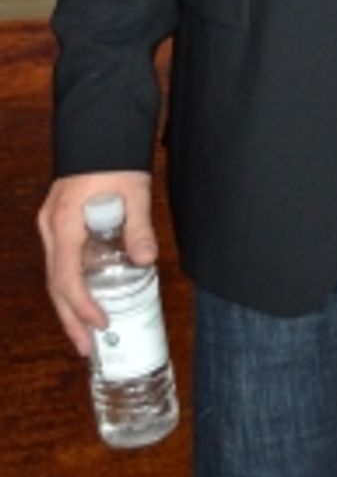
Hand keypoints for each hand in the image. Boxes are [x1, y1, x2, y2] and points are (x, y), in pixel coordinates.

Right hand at [37, 172, 156, 356]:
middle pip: (56, 283)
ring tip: (88, 333)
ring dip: (70, 305)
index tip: (101, 323)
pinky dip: (73, 284)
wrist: (101, 127)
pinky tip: (89, 297)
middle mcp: (52, 227)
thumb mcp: (134, 191)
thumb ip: (138, 226)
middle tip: (88, 348)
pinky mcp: (61, 222)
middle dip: (70, 318)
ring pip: (57, 274)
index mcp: (64, 223)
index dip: (81, 305)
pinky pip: (63, 261)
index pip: (66, 276)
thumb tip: (145, 261)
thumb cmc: (115, 157)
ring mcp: (53, 225)